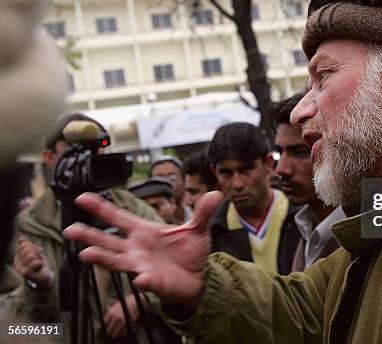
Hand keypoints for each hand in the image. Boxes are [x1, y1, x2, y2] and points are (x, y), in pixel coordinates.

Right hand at [13, 237, 51, 287]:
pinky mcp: (24, 274)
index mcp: (16, 258)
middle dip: (37, 253)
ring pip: (31, 255)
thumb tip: (21, 237)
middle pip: (27, 250)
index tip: (38, 253)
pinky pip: (35, 262)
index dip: (34, 247)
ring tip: (38, 265)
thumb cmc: (39, 266)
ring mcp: (18, 269)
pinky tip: (38, 269)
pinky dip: (40, 264)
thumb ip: (28, 246)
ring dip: (39, 259)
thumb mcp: (35, 253)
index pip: (24, 245)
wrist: (44, 279)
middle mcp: (15, 264)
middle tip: (39, 260)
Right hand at [63, 191, 222, 308]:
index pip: (118, 217)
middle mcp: (136, 248)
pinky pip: (145, 281)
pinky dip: (143, 280)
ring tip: (86, 254)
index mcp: (144, 231)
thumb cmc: (191, 252)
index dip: (101, 207)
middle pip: (108, 240)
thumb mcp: (198, 229)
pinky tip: (140, 279)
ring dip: (101, 258)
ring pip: (116, 261)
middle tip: (70, 229)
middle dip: (89, 235)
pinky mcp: (153, 281)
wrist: (200, 277)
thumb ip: (203, 212)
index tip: (81, 197)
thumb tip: (216, 194)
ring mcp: (141, 265)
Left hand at [103, 294, 141, 339]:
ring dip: (114, 335)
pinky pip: (123, 333)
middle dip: (109, 332)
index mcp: (111, 313)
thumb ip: (109, 314)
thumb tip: (104, 322)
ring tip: (115, 334)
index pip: (104, 323)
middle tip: (110, 333)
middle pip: (108, 330)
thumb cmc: (124, 304)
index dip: (105, 326)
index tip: (107, 327)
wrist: (134, 302)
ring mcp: (122, 321)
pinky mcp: (129, 323)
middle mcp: (116, 317)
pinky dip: (122, 335)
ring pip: (115, 334)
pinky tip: (122, 333)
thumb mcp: (114, 306)